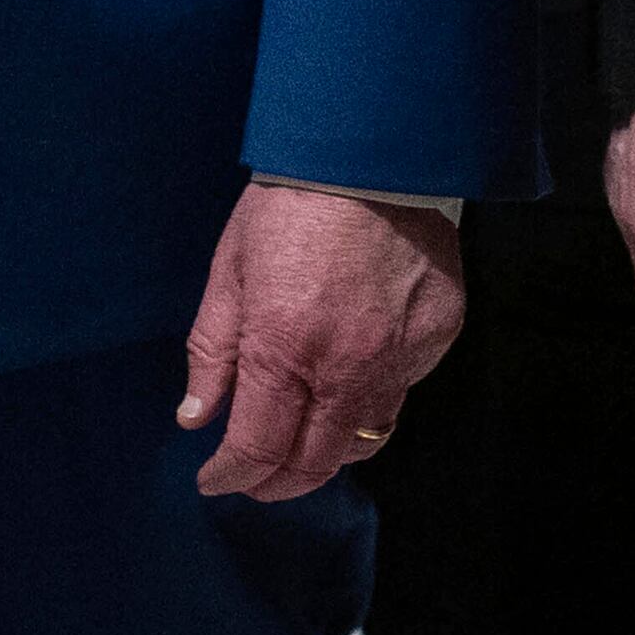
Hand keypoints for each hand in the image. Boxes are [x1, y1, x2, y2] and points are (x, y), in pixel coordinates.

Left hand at [178, 182, 463, 500]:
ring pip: (365, 437)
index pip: (258, 447)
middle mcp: (347, 365)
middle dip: (278, 482)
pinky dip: (373, 394)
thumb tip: (196, 417)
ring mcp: (401, 355)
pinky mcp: (437, 337)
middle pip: (315, 463)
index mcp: (284, 347)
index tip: (215, 479)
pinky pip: (403, 390)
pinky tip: (352, 371)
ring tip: (303, 438)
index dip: (231, 475)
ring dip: (328, 450)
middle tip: (256, 480)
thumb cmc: (291, 204)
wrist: (375, 152)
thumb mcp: (231, 270)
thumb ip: (213, 351)